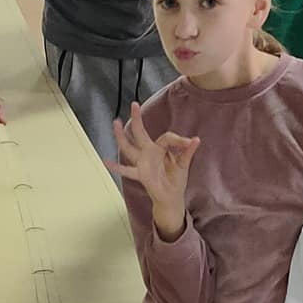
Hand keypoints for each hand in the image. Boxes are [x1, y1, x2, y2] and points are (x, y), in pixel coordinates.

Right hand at [110, 102, 199, 234]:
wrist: (171, 197)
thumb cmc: (176, 180)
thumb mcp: (183, 164)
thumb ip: (188, 152)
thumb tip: (197, 139)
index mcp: (160, 148)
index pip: (166, 137)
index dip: (178, 140)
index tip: (189, 143)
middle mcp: (149, 153)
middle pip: (140, 133)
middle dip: (137, 120)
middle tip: (134, 105)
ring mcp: (142, 163)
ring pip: (129, 148)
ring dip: (121, 136)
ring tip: (115, 123)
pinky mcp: (140, 174)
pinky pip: (127, 170)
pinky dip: (116, 167)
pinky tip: (106, 161)